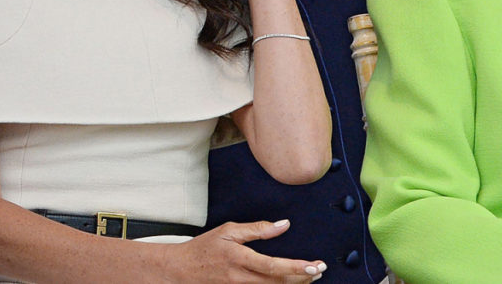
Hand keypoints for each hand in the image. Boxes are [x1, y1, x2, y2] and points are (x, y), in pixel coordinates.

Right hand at [165, 219, 325, 282]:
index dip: (296, 268)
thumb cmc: (205, 248)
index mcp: (239, 259)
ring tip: (311, 276)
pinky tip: (290, 283)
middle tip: (320, 269)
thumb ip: (257, 229)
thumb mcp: (229, 231)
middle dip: (302, 277)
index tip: (315, 265)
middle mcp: (240, 278)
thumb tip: (283, 224)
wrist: (180, 270)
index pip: (273, 266)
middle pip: (277, 282)